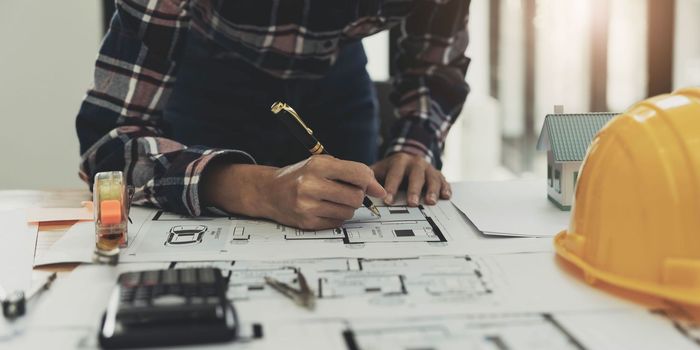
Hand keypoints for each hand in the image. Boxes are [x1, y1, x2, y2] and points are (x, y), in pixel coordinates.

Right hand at [202, 155, 385, 229]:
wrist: (269, 191)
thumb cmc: (300, 175)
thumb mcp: (321, 163)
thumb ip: (350, 171)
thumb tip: (378, 189)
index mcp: (317, 166)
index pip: (358, 174)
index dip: (372, 182)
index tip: (376, 188)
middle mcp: (311, 185)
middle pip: (356, 197)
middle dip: (358, 195)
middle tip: (349, 191)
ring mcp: (308, 206)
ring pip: (349, 212)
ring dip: (348, 207)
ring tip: (334, 199)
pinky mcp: (307, 223)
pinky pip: (338, 223)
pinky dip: (337, 216)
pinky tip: (325, 208)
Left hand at [371, 152, 450, 206]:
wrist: (408, 158)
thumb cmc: (391, 169)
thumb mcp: (379, 170)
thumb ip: (370, 179)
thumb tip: (357, 190)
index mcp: (399, 161)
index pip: (395, 174)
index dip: (392, 187)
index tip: (388, 201)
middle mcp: (415, 163)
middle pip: (416, 175)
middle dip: (414, 190)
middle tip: (412, 203)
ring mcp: (428, 168)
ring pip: (432, 178)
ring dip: (432, 190)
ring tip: (430, 202)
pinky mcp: (438, 175)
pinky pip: (444, 181)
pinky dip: (446, 188)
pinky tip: (446, 196)